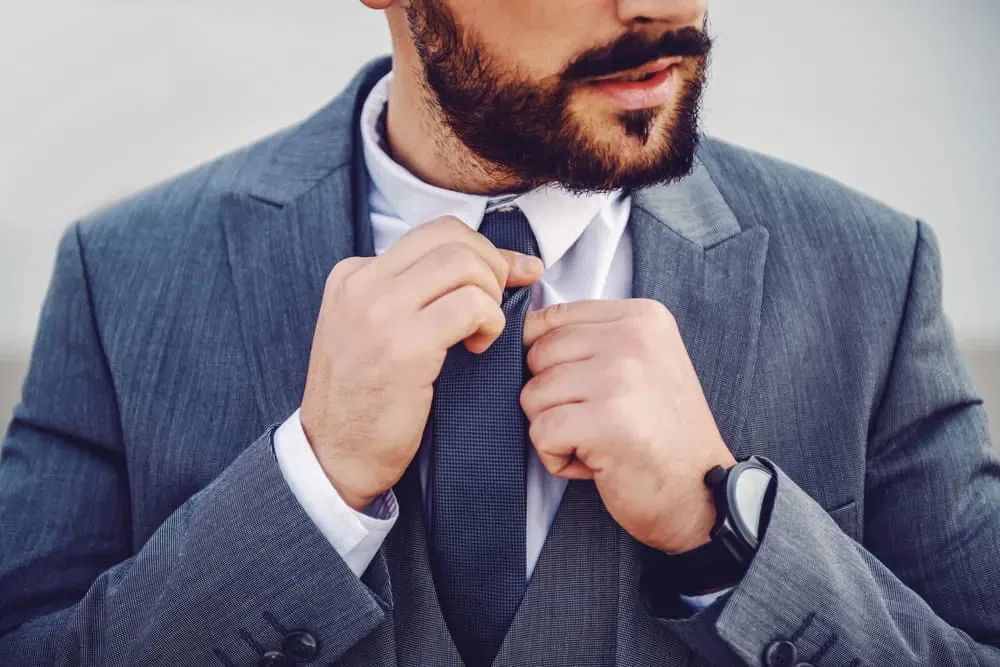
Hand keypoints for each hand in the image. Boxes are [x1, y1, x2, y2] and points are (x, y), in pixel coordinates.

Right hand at [301, 217, 544, 510]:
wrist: (334, 456)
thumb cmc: (366, 399)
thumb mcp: (376, 330)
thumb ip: (417, 294)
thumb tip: (503, 265)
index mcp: (353, 274)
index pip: (433, 234)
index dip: (484, 251)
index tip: (513, 274)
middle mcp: (362, 284)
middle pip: (452, 236)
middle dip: (492, 265)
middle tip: (496, 306)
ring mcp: (379, 312)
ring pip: (464, 263)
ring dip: (490, 296)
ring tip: (481, 332)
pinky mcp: (403, 346)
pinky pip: (471, 306)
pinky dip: (490, 323)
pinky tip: (477, 348)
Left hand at [521, 299, 736, 553]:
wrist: (701, 493)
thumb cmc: (660, 432)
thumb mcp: (640, 364)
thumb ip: (592, 341)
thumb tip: (520, 336)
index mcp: (641, 317)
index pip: (553, 318)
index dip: (543, 359)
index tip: (575, 390)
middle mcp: (633, 338)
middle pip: (537, 355)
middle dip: (550, 397)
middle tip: (593, 421)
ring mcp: (620, 378)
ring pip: (533, 394)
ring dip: (554, 428)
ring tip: (598, 441)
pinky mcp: (605, 421)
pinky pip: (541, 432)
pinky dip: (556, 457)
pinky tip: (595, 463)